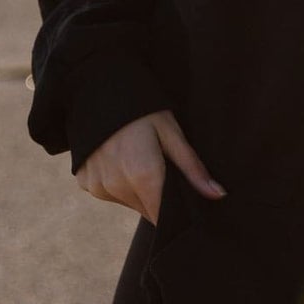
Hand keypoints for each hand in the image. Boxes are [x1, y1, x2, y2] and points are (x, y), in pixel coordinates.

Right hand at [75, 109, 226, 225]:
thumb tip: (218, 195)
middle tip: (162, 167)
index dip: (175, 214)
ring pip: (128, 203)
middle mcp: (117, 186)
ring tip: (139, 158)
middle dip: (158, 197)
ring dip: (138, 191)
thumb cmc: (141, 108)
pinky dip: (118, 183)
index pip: (162, 216)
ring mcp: (98, 186)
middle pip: (146, 209)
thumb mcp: (171, 132)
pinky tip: (120, 159)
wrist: (96, 88)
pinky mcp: (85, 183)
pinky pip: (109, 193)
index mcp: (142, 176)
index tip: (183, 203)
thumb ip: (192, 168)